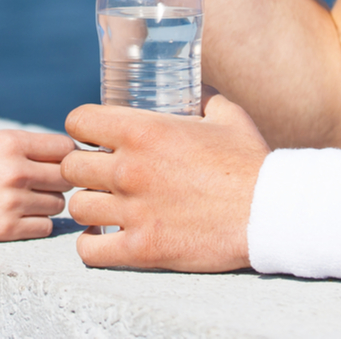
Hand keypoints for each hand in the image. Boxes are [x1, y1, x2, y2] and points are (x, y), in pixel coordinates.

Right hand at [0, 129, 74, 243]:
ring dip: (47, 203)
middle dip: (58, 180)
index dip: (64, 156)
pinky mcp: (4, 230)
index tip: (55, 163)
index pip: (65, 148)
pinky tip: (17, 217)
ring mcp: (11, 202)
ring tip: (23, 200)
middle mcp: (14, 170)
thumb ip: (19, 147)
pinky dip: (36, 224)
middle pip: (66, 177)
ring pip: (58, 204)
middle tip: (42, 183)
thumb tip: (64, 155)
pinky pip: (45, 228)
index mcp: (8, 142)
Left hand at [62, 94, 268, 271]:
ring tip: (106, 207)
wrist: (270, 212)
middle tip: (101, 175)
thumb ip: (201, 97)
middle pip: (70, 167)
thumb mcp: (225, 114)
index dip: (83, 129)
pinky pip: (90, 251)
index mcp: (143, 131)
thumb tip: (193, 88)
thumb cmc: (249, 161)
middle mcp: (130, 169)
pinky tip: (106, 238)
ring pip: (77, 207)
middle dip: (83, 169)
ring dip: (90, 206)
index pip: (78, 121)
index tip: (94, 138)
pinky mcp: (142, 249)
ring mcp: (133, 211)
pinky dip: (93, 246)